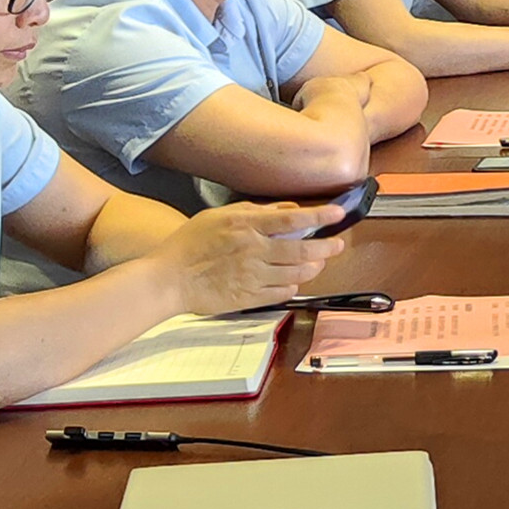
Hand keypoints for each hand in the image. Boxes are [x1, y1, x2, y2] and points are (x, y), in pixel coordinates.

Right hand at [157, 200, 342, 312]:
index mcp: (247, 227)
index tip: (337, 213)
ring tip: (318, 263)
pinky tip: (293, 281)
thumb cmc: (190, 244)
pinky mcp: (250, 298)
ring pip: (298, 274)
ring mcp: (254, 277)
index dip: (320, 216)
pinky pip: (283, 293)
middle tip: (337, 245)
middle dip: (326, 247)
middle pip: (303, 250)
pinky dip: (293, 286)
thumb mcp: (219, 216)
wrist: (170, 279)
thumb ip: (255, 212)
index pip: (293, 219)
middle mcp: (254, 251)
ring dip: (313, 268)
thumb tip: (285, 210)